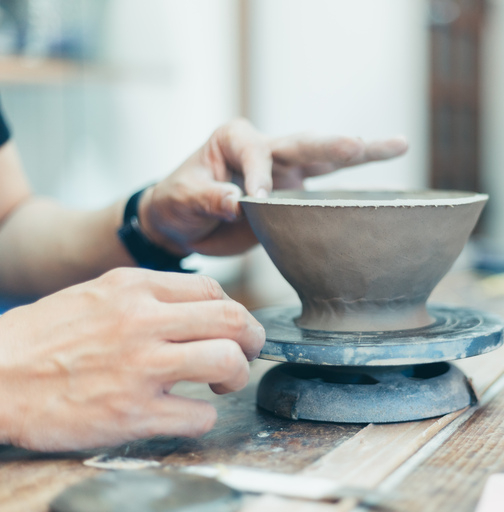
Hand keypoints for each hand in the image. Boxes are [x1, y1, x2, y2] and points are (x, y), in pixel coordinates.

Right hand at [0, 268, 264, 450]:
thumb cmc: (41, 339)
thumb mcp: (94, 295)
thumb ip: (146, 297)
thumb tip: (197, 308)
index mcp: (132, 288)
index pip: (212, 290)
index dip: (232, 311)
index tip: (229, 328)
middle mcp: (141, 322)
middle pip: (233, 320)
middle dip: (252, 339)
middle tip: (245, 353)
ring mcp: (140, 368)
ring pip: (227, 362)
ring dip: (236, 375)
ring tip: (222, 383)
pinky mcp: (132, 414)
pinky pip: (198, 416)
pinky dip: (202, 416)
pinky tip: (185, 413)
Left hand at [138, 119, 407, 256]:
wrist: (181, 224)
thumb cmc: (176, 204)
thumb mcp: (181, 199)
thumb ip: (207, 198)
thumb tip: (235, 201)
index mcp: (234, 139)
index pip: (256, 153)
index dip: (259, 175)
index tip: (255, 200)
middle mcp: (266, 148)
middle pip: (304, 144)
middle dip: (331, 146)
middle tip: (357, 144)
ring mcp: (286, 171)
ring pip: (326, 160)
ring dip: (360, 155)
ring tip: (398, 144)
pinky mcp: (296, 195)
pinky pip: (328, 189)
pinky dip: (355, 186)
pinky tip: (387, 182)